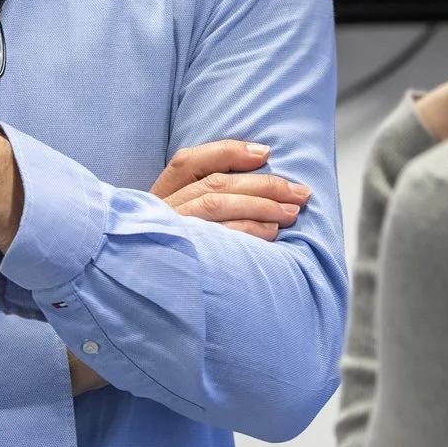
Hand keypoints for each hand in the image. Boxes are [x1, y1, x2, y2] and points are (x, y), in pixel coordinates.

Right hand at [150, 140, 310, 241]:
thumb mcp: (182, 218)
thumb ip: (207, 194)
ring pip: (217, 204)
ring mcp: (171, 233)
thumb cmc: (178, 252)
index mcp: (159, 195)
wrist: (147, 293)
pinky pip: (221, 237)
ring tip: (292, 213)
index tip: (266, 153)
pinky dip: (249, 230)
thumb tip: (259, 160)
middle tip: (299, 193)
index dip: (228, 153)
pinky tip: (272, 232)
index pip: (189, 162)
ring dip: (261, 206)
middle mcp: (162, 211)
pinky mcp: (184, 257)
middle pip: (215, 185)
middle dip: (263, 185)